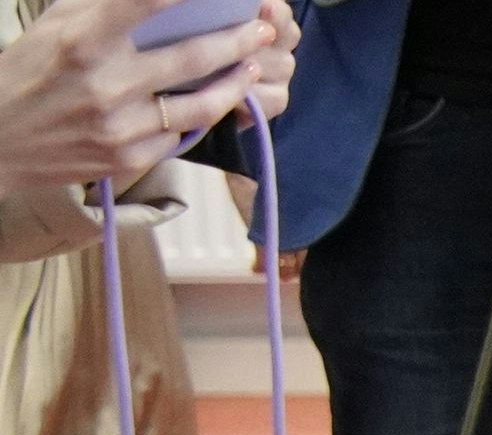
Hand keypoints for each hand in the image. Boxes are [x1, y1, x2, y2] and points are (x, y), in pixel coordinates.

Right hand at [0, 0, 288, 193]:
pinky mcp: (130, 158)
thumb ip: (103, 6)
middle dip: (236, 41)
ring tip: (253, 65)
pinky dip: (205, 114)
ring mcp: (122, 126)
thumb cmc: (27, 73)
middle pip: (192, 58)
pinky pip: (182, 133)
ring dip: (235, 83)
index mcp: (83, 41)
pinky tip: (220, 99)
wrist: (0, 141)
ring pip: (200, 104)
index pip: (148, 4)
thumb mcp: (55, 27)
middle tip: (261, 29)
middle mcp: (106, 84)